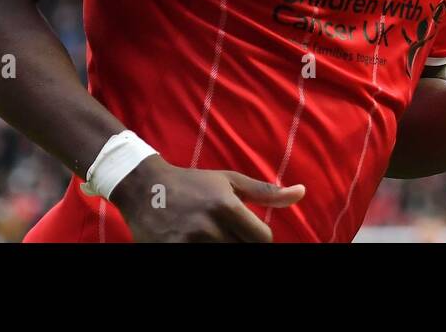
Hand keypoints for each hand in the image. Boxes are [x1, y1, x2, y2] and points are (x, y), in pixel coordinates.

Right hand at [108, 154, 304, 241]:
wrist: (144, 187)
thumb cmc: (193, 183)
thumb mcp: (229, 181)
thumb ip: (265, 191)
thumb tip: (301, 192)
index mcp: (226, 206)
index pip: (263, 239)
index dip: (260, 239)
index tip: (249, 234)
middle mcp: (208, 227)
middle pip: (244, 252)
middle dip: (242, 246)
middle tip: (229, 235)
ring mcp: (188, 243)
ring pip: (223, 259)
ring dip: (223, 251)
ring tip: (214, 238)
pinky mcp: (170, 253)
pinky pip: (199, 265)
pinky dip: (203, 258)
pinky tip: (199, 244)